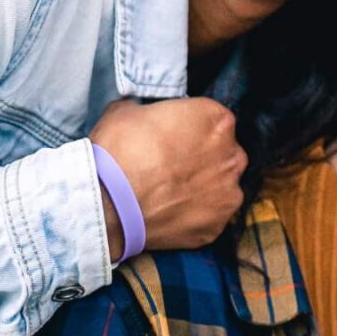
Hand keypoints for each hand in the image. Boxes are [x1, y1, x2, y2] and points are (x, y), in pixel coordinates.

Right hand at [90, 98, 244, 255]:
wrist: (105, 205)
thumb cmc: (117, 153)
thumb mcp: (126, 112)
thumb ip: (147, 109)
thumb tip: (139, 111)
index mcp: (217, 120)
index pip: (212, 120)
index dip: (190, 131)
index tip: (172, 141)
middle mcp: (231, 155)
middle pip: (222, 154)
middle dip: (202, 160)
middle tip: (171, 169)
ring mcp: (228, 193)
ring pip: (220, 187)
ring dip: (202, 190)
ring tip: (169, 196)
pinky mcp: (216, 226)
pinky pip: (210, 218)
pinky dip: (194, 218)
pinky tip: (170, 216)